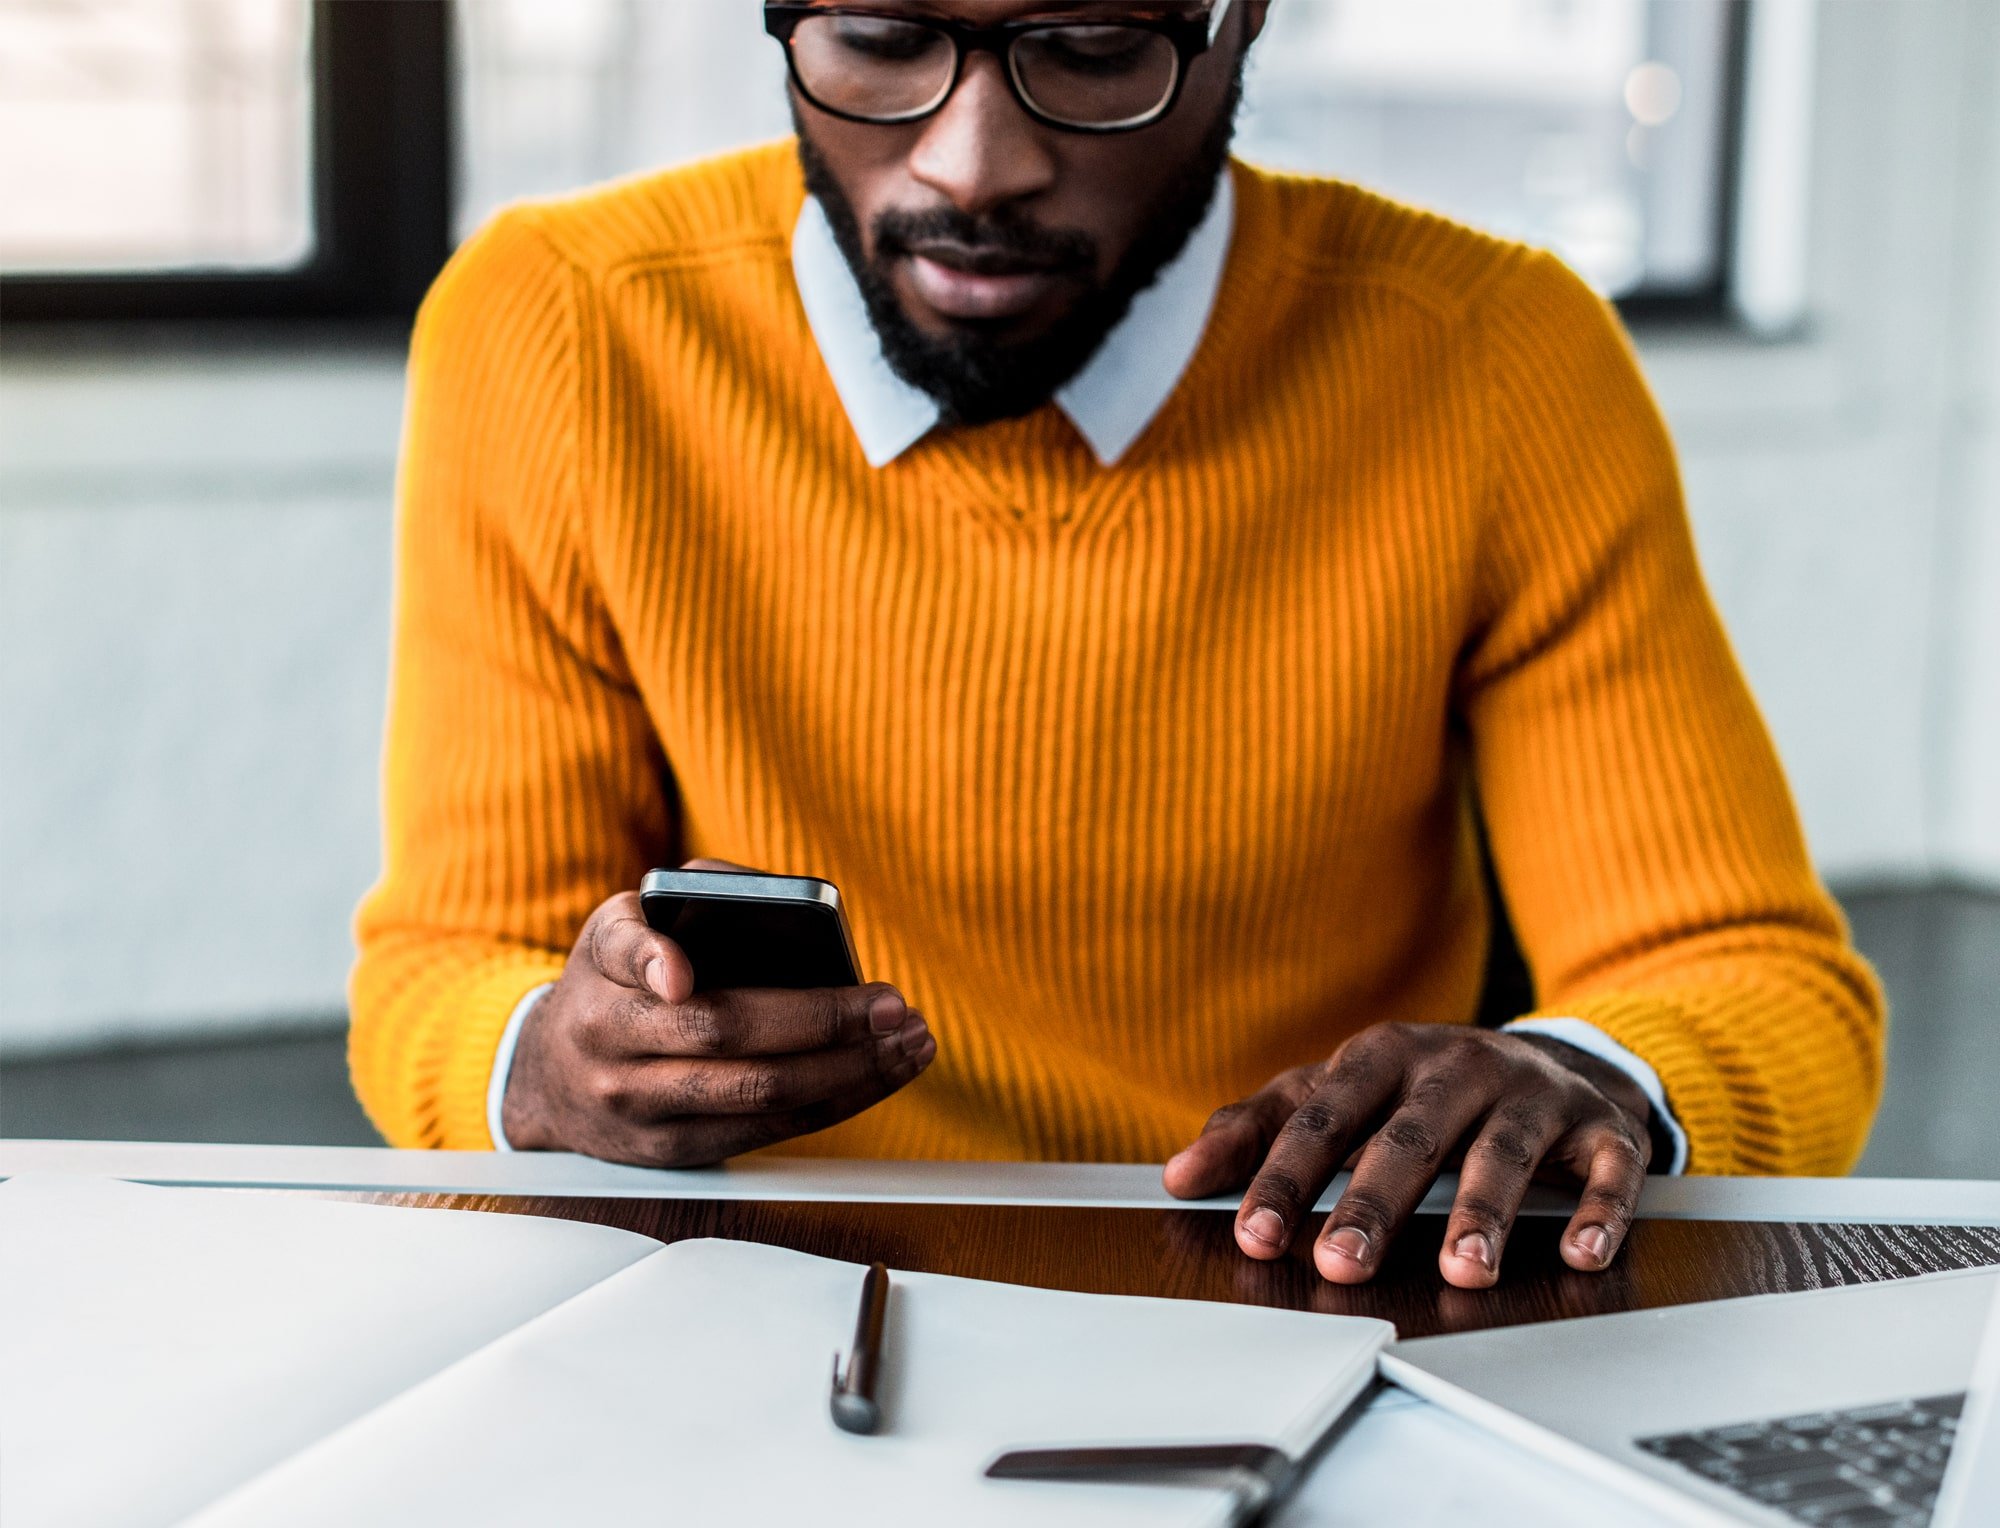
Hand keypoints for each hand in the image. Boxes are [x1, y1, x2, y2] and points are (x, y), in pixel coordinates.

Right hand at [501, 875, 934, 1165]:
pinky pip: (769, 1132)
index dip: (654, 965)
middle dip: (823, 1023)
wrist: (546, 1079)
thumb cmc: (607, 985)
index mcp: (602, 979)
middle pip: (727, 1038)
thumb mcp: (616, 925)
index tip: (680, 975)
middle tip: (893, 1005)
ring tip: (909, 1044)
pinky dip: (835, 1103)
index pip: (627, 961)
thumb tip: (765, 892)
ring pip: (761, 1096)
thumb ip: (686, 896)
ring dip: (850, 1072)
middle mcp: (614, 1051)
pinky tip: (878, 1074)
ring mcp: (644, 1112)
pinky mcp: (675, 1154)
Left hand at [1162, 1023, 1651, 1288]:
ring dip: (1483, 1212)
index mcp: (1383, 1056)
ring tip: (1462, 1270)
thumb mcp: (1339, 1093)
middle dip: (1373, 1204)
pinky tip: (1578, 1254)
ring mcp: (1532, 1094)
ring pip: (1504, 1152)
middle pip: (1409, 1137)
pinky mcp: (1602, 1128)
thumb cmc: (1422, 1090)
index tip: (1255, 1232)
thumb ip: (1260, 1128)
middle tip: (1341, 1264)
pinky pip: (1605, 1170)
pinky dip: (1597, 1211)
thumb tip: (1181, 1176)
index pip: (1325, 1115)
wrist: (1555, 1060)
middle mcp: (1457, 1067)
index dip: (1288, 1175)